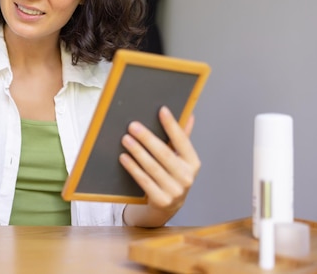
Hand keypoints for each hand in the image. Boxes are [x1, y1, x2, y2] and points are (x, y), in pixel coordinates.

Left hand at [119, 106, 199, 226]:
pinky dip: (133, 168)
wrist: (166, 207)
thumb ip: (182, 138)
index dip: (172, 125)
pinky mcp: (161, 200)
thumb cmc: (172, 176)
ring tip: (125, 139)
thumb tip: (189, 115)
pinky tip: (124, 158)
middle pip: (164, 154)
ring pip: (152, 167)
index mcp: (193, 163)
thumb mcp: (180, 159)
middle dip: (147, 138)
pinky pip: (144, 181)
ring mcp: (175, 191)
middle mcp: (187, 178)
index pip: (182, 141)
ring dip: (137, 152)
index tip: (162, 110)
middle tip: (133, 126)